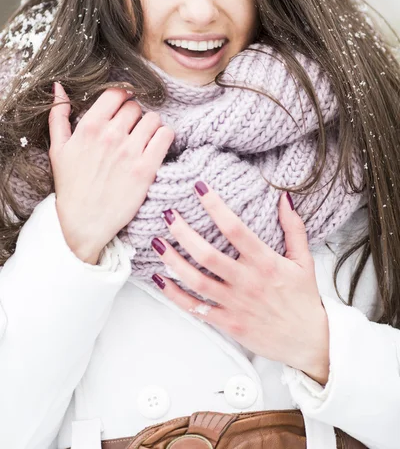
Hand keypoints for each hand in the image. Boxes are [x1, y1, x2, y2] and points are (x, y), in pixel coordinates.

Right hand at [49, 82, 174, 264]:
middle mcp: (111, 135)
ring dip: (151, 126)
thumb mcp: (58, 149)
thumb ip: (58, 115)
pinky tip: (156, 145)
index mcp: (89, 127)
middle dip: (134, 115)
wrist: (84, 224)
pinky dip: (164, 136)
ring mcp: (130, 152)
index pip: (116, 93)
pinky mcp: (147, 169)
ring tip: (144, 139)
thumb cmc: (71, 187)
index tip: (122, 108)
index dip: (121, 98)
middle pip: (135, 106)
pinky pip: (166, 136)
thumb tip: (59, 87)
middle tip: (130, 130)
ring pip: (153, 118)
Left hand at [150, 182, 329, 384]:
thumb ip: (294, 227)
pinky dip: (174, 295)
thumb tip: (285, 197)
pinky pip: (195, 308)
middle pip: (207, 254)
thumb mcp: (304, 260)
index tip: (199, 188)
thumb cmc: (304, 299)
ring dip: (173, 261)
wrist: (308, 342)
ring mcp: (235, 304)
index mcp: (265, 263)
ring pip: (196, 281)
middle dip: (183, 232)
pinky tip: (160, 279)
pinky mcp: (227, 323)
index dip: (215, 207)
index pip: (235, 229)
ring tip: (156, 242)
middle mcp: (247, 282)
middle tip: (168, 214)